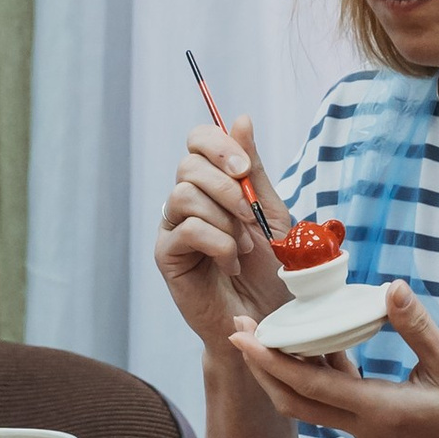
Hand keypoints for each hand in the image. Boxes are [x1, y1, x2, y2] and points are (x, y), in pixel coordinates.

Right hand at [155, 118, 290, 351]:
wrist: (267, 318)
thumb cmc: (271, 269)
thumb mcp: (270, 213)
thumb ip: (253, 170)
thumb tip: (241, 118)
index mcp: (212, 184)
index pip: (198, 140)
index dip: (219, 146)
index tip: (244, 169)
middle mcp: (186, 201)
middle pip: (188, 165)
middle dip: (227, 187)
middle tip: (250, 217)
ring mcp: (173, 227)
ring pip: (184, 194)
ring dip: (225, 220)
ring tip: (243, 247)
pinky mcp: (167, 255)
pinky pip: (186, 230)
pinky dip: (218, 244)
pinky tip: (230, 264)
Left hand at [229, 281, 438, 437]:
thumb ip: (417, 326)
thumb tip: (390, 287)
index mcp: (375, 410)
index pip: (306, 385)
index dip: (268, 359)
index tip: (241, 334)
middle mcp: (362, 424)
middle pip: (292, 400)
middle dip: (261, 366)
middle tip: (240, 328)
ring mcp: (367, 427)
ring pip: (308, 402)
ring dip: (283, 371)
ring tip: (267, 332)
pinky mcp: (376, 423)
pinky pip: (332, 399)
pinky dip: (315, 373)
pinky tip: (317, 344)